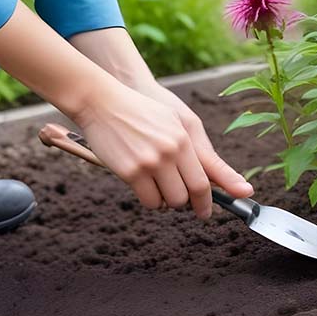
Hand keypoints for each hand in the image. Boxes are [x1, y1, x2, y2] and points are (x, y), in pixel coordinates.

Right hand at [74, 81, 252, 218]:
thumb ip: (197, 147)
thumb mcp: (176, 120)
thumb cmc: (142, 112)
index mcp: (184, 139)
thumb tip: (214, 177)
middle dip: (191, 203)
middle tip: (186, 201)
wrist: (102, 103)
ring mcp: (149, 163)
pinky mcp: (130, 172)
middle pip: (191, 193)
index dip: (210, 199)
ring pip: (170, 201)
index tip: (209, 212)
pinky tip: (148, 188)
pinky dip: (152, 200)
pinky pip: (149, 201)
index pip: (205, 177)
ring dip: (169, 201)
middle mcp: (170, 152)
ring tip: (163, 187)